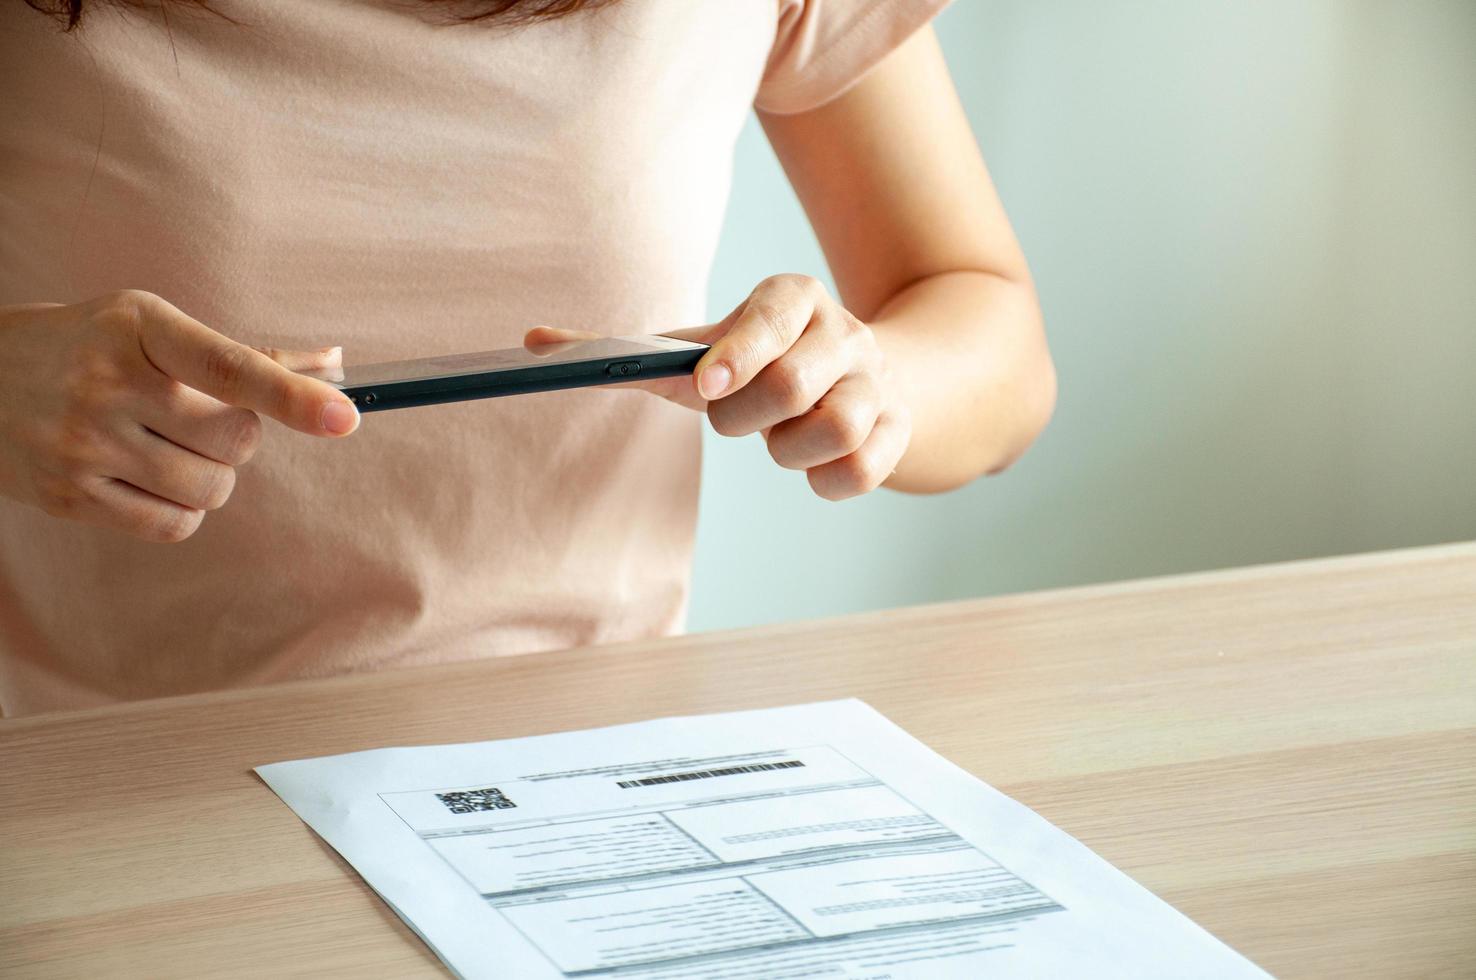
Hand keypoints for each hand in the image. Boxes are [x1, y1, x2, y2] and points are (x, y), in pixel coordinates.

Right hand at [0, 290, 357, 541]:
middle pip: (237, 440)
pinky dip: (181, 510)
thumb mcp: (151, 327)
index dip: (293, 396)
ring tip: (164, 446)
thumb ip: (245, 354)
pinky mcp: (68, 496)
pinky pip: (174, 525)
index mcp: (139, 328)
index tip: (344, 416)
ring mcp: (83, 443)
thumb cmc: (86, 348)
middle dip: (237, 437)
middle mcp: (108, 384)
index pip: (231, 366)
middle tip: (194, 418)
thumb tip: (335, 365)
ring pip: (212, 489)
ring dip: (210, 476)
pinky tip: (147, 477)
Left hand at [525, 274, 911, 499]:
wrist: (861, 378)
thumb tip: (530, 345)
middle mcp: (844, 331)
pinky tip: (817, 464)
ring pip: (837, 429)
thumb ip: (624, 354)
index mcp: (792, 298)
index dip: (739, 352)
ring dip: (789, 452)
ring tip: (781, 440)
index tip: (707, 388)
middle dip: (748, 418)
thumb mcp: (698, 352)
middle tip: (735, 417)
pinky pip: (863, 472)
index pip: (772, 315)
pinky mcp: (900, 430)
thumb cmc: (758, 367)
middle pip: (794, 384)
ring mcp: (880, 380)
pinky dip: (826, 481)